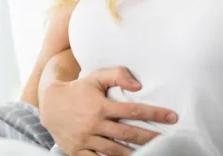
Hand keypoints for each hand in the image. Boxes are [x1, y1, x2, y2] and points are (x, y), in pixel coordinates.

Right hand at [39, 67, 176, 155]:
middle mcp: (94, 124)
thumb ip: (117, 75)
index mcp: (101, 106)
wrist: (50, 104)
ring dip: (134, 154)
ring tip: (152, 154)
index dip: (154, 114)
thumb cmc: (78, 89)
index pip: (133, 111)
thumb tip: (138, 86)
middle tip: (168, 140)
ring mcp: (86, 140)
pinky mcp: (78, 151)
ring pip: (115, 151)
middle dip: (150, 138)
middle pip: (127, 134)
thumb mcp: (96, 77)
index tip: (172, 117)